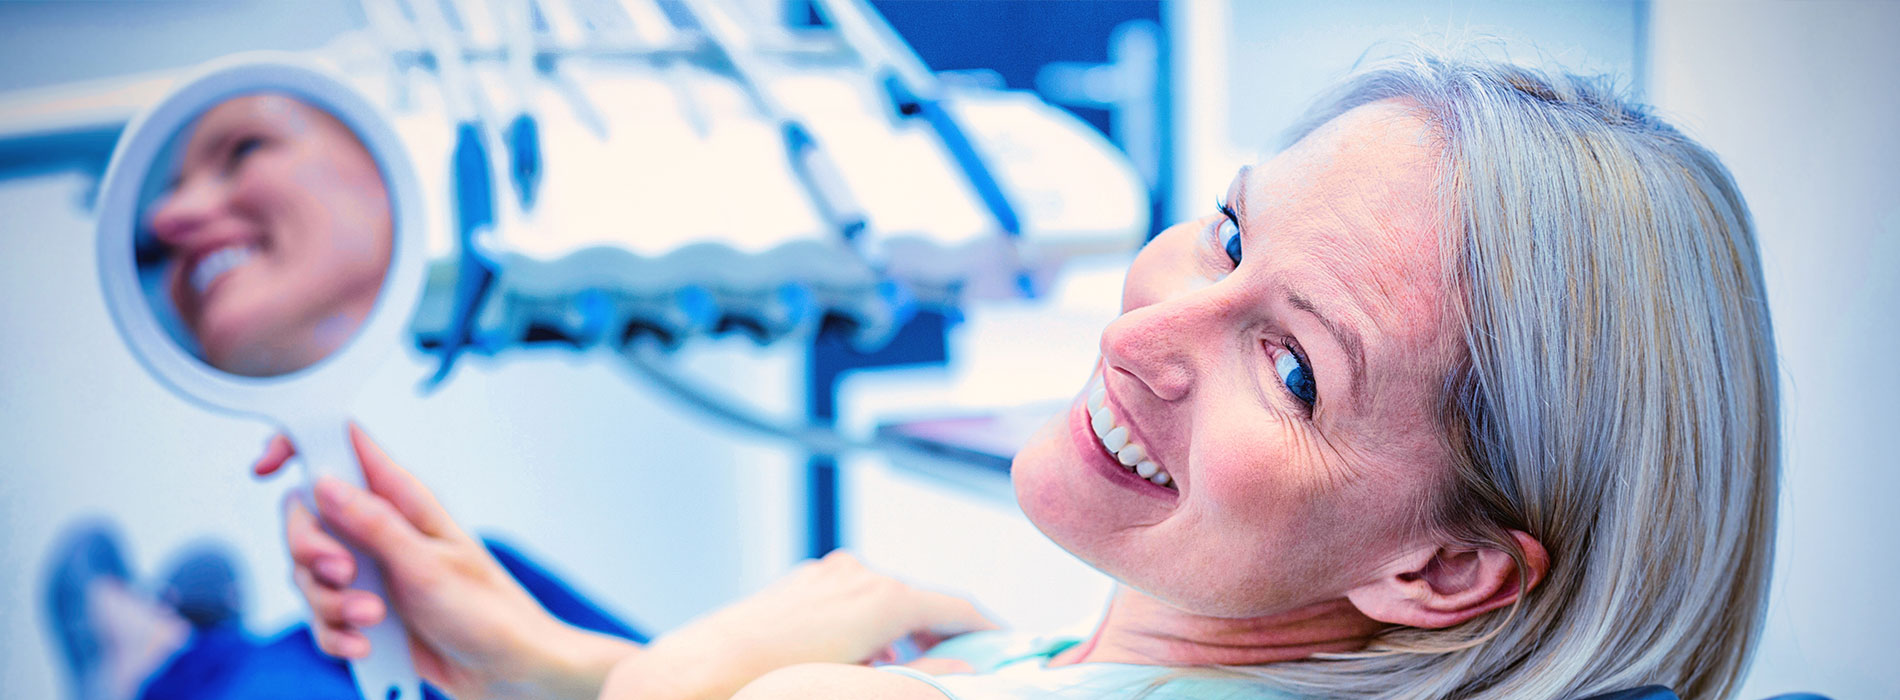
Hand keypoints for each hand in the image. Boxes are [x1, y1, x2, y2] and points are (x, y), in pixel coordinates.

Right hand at [256, 426, 634, 699]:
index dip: (299, 446)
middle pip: (306, 519)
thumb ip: (374, 523)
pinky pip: (322, 617)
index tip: (267, 466)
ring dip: (331, 603)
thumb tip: (326, 483)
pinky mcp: (363, 610)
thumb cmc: (486, 611)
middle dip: (311, 552)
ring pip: (308, 574)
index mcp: (402, 499)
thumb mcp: (427, 564)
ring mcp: (369, 571)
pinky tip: (364, 644)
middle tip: (345, 575)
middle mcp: (379, 529)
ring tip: (374, 618)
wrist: (504, 672)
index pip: (342, 448)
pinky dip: (336, 634)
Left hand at [602, 550, 997, 699]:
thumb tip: (964, 674)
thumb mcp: (861, 684)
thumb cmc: (771, 682)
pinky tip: (852, 664)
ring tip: (896, 676)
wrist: (695, 672)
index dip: (991, 630)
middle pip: (922, 604)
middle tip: (959, 670)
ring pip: (885, 604)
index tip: (1010, 648)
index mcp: (884, 598)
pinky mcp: (801, 583)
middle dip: (943, 638)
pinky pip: (851, 602)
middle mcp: (859, 575)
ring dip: (900, 638)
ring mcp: (828, 575)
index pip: (959, 608)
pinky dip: (866, 629)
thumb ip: (922, 676)